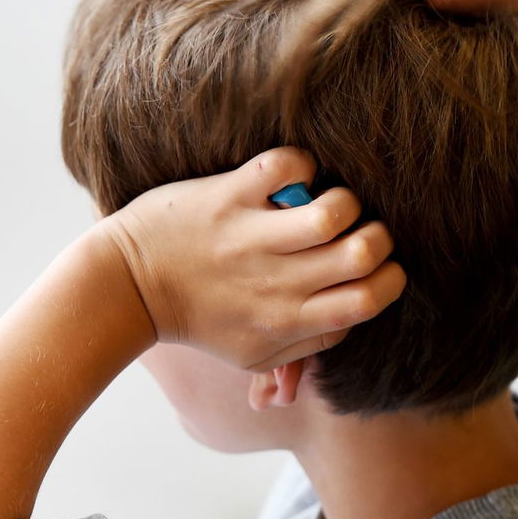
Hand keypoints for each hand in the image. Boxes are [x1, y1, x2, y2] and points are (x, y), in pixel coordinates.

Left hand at [100, 148, 405, 371]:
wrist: (128, 287)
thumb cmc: (196, 318)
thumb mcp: (248, 354)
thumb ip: (301, 350)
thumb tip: (346, 329)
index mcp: (287, 322)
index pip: (368, 301)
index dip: (389, 277)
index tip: (378, 265)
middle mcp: (275, 283)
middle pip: (362, 255)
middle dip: (377, 236)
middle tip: (358, 230)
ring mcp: (251, 238)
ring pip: (333, 212)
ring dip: (344, 200)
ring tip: (327, 201)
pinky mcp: (227, 197)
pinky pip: (286, 167)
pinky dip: (301, 164)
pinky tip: (291, 177)